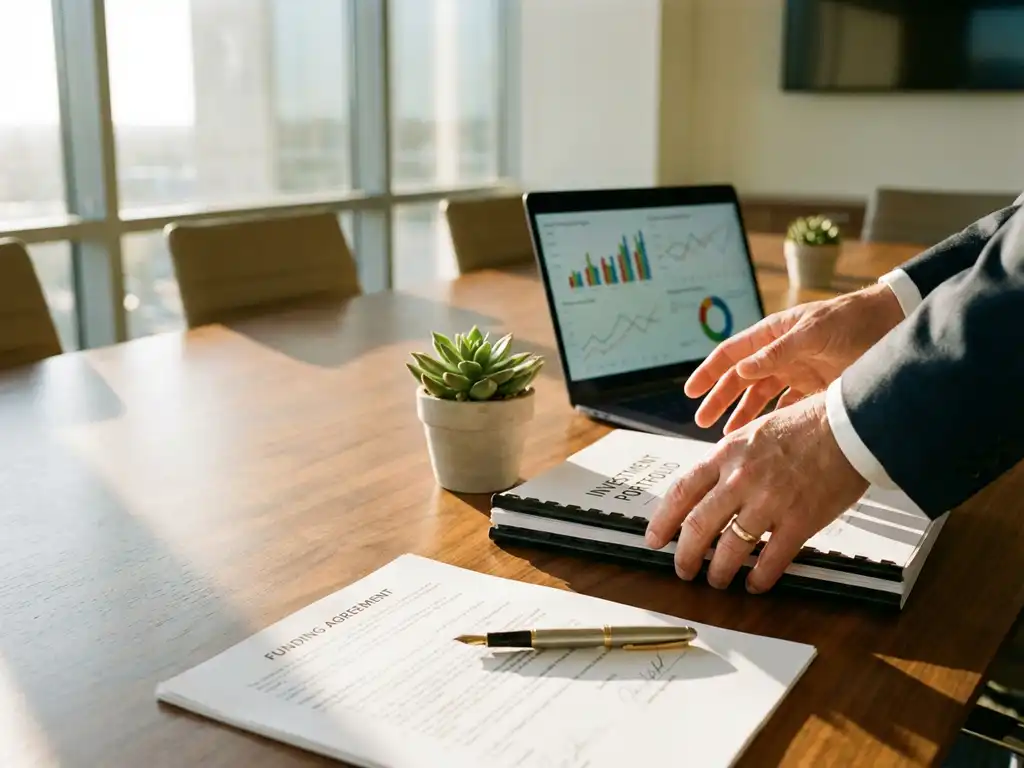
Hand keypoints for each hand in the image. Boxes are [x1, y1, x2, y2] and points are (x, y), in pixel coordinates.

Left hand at [644, 392, 867, 593]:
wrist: (850, 424)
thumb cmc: (805, 425)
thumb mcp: (753, 433)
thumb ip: (729, 461)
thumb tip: (707, 490)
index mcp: (726, 454)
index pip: (681, 491)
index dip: (663, 520)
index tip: (654, 538)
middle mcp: (741, 478)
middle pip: (698, 526)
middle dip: (685, 555)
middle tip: (682, 569)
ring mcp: (769, 501)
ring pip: (730, 548)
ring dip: (718, 571)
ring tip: (716, 580)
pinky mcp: (799, 520)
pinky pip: (772, 559)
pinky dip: (759, 577)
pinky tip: (754, 584)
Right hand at [685, 283, 903, 432]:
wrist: (892, 325)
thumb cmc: (851, 319)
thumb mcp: (812, 332)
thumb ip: (777, 352)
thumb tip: (742, 370)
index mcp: (772, 334)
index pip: (731, 354)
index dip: (708, 373)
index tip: (691, 392)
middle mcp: (778, 354)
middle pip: (739, 379)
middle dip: (719, 400)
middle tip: (702, 421)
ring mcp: (795, 372)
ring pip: (759, 397)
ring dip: (742, 414)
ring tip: (727, 434)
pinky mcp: (813, 388)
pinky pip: (784, 407)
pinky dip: (772, 421)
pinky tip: (763, 435)